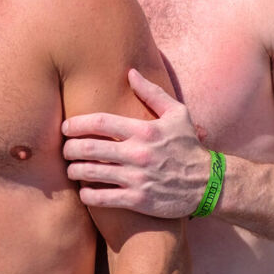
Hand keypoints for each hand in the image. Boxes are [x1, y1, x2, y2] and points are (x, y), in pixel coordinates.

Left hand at [62, 68, 214, 216]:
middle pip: (88, 147)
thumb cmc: (188, 147)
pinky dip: (87, 195)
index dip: (76, 124)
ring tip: (71, 170)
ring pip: (90, 173)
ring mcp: (137, 177)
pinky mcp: (138, 200)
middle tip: (64, 150)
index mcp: (144, 129)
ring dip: (74, 171)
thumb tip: (130, 73)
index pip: (99, 122)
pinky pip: (101, 198)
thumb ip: (152, 93)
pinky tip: (84, 192)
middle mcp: (138, 153)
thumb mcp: (177, 115)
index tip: (66, 128)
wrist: (208, 184)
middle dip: (69, 148)